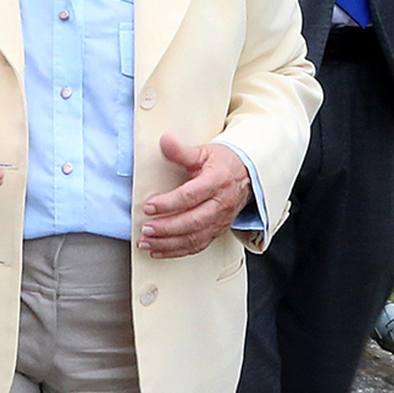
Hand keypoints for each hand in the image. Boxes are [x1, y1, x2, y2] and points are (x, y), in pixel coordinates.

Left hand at [140, 134, 250, 258]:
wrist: (248, 175)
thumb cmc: (223, 163)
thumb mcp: (203, 152)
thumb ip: (181, 151)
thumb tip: (164, 140)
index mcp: (217, 182)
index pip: (191, 196)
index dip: (168, 203)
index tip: (148, 206)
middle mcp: (221, 205)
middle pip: (193, 222)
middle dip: (167, 228)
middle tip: (145, 229)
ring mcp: (221, 221)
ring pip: (195, 238)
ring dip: (168, 243)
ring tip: (146, 243)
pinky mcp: (218, 231)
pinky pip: (198, 245)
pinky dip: (177, 251)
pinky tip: (159, 251)